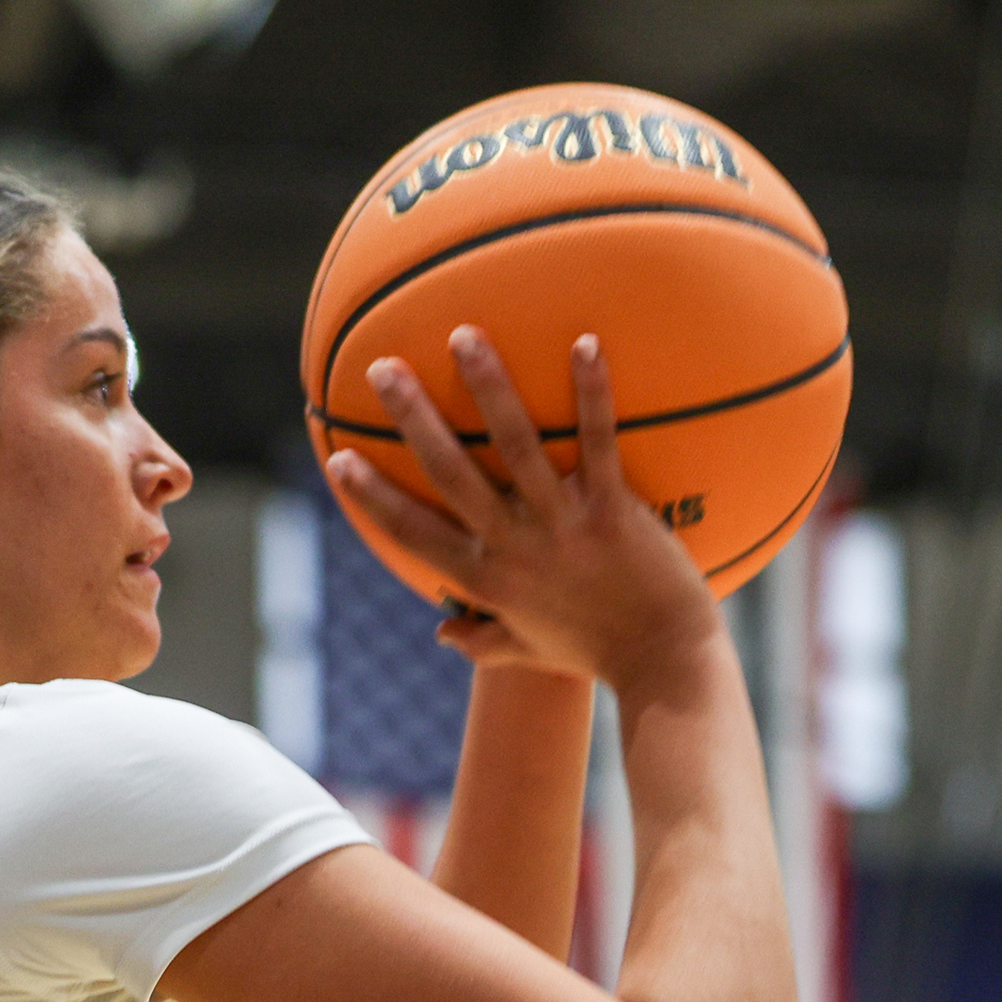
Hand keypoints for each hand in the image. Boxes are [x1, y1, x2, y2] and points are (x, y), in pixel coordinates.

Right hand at [326, 327, 719, 691]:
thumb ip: (484, 641)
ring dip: (488, 387)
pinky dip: (592, 393)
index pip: (412, 534)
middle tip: (384, 368)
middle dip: (412, 418)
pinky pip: (598, 442)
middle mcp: (515, 549)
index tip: (337, 459)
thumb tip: (443, 634)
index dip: (371, 496)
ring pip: (516, 447)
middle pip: (450, 473)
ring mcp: (563, 527)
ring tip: (465, 334)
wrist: (664, 666)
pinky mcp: (613, 512)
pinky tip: (584, 343)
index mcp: (486, 581)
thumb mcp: (529, 651)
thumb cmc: (597, 655)